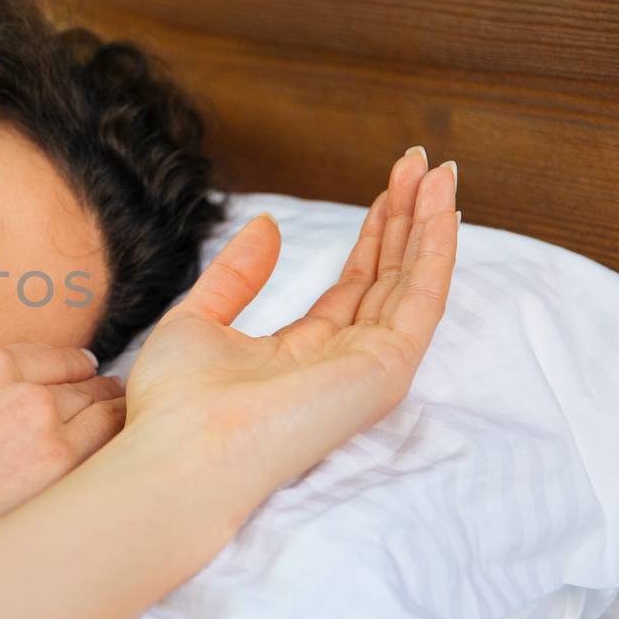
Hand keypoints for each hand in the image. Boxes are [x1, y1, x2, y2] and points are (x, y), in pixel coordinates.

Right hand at [0, 343, 125, 580]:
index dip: (74, 372)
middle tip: (115, 411)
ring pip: (110, 419)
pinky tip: (119, 476)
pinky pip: (109, 462)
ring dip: (117, 427)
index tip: (87, 380)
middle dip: (101, 398)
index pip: (54, 360)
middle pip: (89, 387)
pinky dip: (118, 464)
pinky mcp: (61, 483)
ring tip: (128, 442)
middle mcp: (23, 390)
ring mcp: (49, 435)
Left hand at [118, 148, 459, 530]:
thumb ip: (236, 276)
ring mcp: (367, 369)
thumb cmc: (176, 406)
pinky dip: (435, 252)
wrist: (180, 454)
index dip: (374, 236)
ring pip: (411, 284)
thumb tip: (266, 224)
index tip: (389, 189)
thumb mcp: (196, 321)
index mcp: (301, 354)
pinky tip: (442, 209)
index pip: (353, 287)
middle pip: (389, 279)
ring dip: (429, 225)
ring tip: (440, 170)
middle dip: (408, 219)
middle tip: (423, 163)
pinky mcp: (384, 370)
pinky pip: (421, 301)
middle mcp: (342, 362)